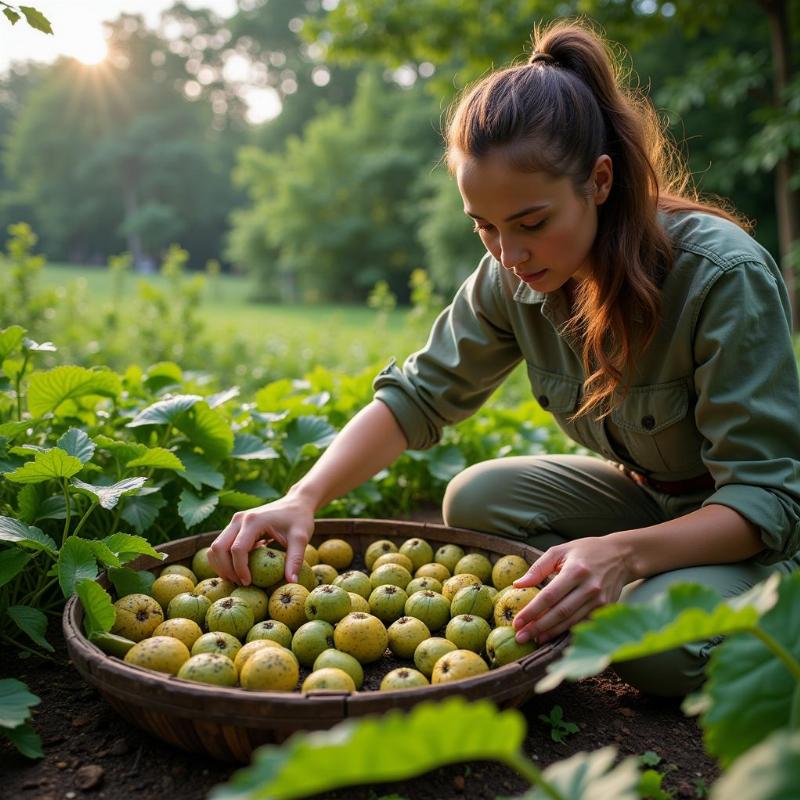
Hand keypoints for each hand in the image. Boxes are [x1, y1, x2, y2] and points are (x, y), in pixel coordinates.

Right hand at [206, 495, 314, 585]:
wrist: (295, 502)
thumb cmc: (299, 520)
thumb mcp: (301, 538)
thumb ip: (295, 559)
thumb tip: (291, 582)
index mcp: (253, 521)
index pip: (237, 549)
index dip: (240, 569)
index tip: (249, 583)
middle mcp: (239, 519)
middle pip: (218, 548)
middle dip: (226, 570)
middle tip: (241, 583)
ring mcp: (235, 521)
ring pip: (215, 547)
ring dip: (221, 566)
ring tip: (238, 579)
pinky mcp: (235, 526)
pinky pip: (220, 545)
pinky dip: (224, 560)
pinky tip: (239, 569)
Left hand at [511, 536, 634, 644]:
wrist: (621, 556)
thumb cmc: (586, 551)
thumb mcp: (560, 551)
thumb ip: (538, 568)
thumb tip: (517, 585)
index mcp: (575, 571)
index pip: (549, 596)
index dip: (532, 611)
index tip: (517, 622)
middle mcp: (589, 587)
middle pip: (560, 612)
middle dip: (538, 627)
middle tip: (520, 637)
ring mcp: (600, 600)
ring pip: (571, 621)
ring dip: (551, 632)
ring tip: (534, 638)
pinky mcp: (606, 608)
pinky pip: (583, 623)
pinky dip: (567, 631)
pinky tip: (553, 636)